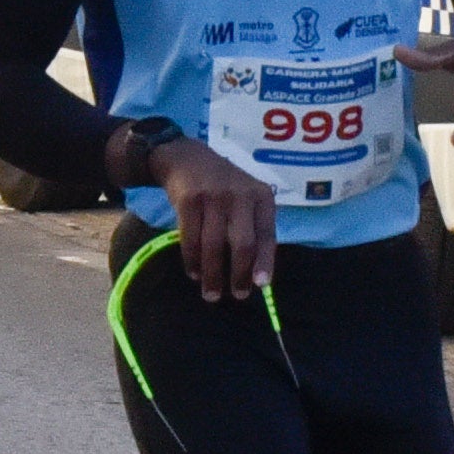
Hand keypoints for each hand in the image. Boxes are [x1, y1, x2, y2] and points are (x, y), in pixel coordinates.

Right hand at [152, 138, 277, 299]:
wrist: (186, 157)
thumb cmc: (222, 186)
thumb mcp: (246, 197)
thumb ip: (254, 228)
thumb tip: (258, 274)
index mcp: (261, 196)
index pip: (267, 234)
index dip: (265, 262)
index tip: (262, 285)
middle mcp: (240, 195)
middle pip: (242, 243)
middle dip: (239, 274)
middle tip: (237, 295)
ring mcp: (213, 196)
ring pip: (214, 245)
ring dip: (212, 274)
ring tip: (211, 293)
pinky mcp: (188, 199)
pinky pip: (191, 238)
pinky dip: (192, 260)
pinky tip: (193, 273)